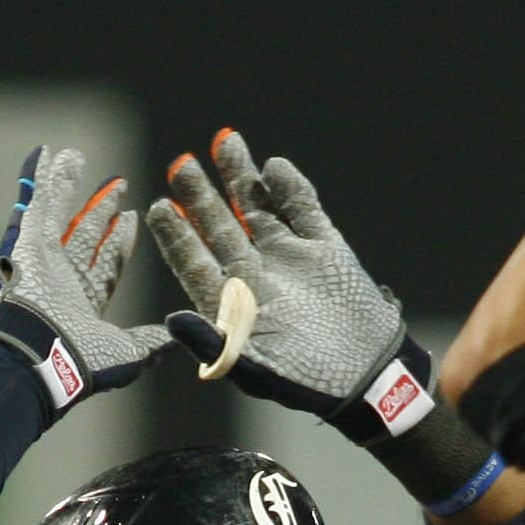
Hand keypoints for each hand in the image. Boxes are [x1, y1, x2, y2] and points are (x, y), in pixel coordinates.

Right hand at [0, 144, 191, 405]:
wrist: (43, 360)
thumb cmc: (84, 362)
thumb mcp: (131, 352)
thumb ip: (154, 342)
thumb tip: (183, 338)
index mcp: (87, 302)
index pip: (107, 261)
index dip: (120, 239)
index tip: (132, 217)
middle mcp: (65, 278)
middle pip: (87, 234)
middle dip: (102, 209)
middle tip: (118, 185)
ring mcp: (46, 259)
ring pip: (60, 213)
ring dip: (67, 185)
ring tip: (74, 157)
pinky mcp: (30, 243)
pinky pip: (38, 203)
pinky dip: (42, 178)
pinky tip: (47, 151)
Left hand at [148, 132, 417, 428]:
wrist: (366, 378)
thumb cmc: (304, 383)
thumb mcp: (253, 369)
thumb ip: (214, 344)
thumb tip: (174, 321)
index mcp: (231, 304)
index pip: (195, 263)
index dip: (177, 236)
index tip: (159, 208)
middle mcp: (255, 274)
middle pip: (220, 227)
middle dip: (201, 196)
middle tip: (180, 165)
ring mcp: (290, 258)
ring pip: (259, 209)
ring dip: (241, 178)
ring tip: (224, 141)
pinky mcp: (326, 249)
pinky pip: (304, 210)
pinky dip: (290, 189)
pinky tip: (275, 167)